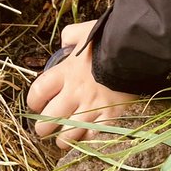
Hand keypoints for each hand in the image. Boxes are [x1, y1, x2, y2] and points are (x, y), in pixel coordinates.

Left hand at [27, 20, 137, 147]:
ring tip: (62, 139)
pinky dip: (88, 138)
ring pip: (69, 134)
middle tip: (44, 129)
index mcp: (66, 72)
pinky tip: (86, 135)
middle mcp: (75, 93)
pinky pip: (94, 135)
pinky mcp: (111, 116)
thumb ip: (71, 35)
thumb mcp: (86, 30)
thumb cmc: (110, 39)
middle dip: (43, 128)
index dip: (34, 101)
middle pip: (49, 119)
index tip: (36, 105)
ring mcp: (93, 107)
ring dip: (63, 139)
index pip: (39, 92)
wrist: (136, 50)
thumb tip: (65, 43)